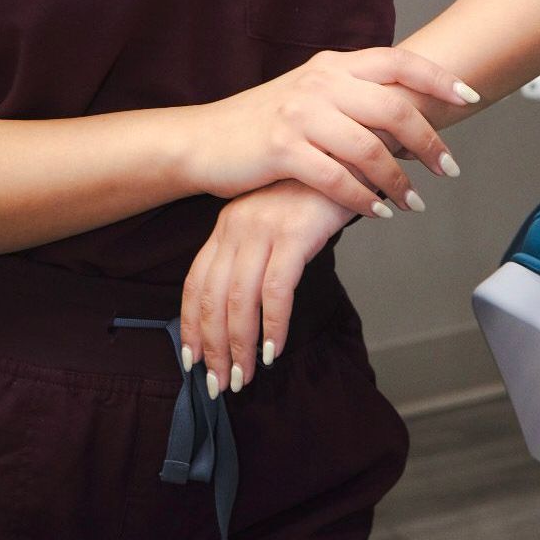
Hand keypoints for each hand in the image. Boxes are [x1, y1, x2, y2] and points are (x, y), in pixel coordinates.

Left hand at [179, 179, 355, 396]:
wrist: (348, 154)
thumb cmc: (314, 194)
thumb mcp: (274, 221)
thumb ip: (256, 254)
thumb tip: (245, 308)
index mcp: (227, 225)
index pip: (197, 283)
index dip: (191, 325)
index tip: (192, 360)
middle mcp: (237, 226)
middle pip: (213, 297)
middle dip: (212, 347)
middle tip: (220, 384)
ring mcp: (264, 229)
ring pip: (240, 299)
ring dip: (240, 345)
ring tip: (244, 377)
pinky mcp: (295, 234)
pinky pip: (277, 290)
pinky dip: (274, 325)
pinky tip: (275, 349)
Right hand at [183, 46, 470, 216]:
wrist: (204, 140)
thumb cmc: (262, 122)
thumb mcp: (309, 94)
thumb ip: (352, 95)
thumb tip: (405, 112)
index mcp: (332, 64)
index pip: (398, 62)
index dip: (439, 78)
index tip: (470, 97)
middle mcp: (320, 82)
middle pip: (394, 107)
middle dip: (430, 142)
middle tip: (448, 169)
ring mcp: (300, 114)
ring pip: (371, 149)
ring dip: (399, 181)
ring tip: (413, 203)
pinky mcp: (282, 149)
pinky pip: (337, 178)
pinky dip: (364, 200)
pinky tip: (376, 212)